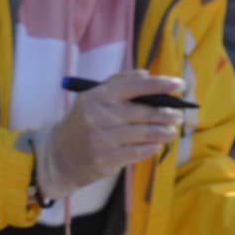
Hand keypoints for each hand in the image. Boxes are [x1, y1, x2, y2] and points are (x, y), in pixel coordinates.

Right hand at [32, 70, 185, 199]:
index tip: (178, 85)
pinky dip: (151, 148)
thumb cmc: (79, 125)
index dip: (158, 85)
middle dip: (166, 114)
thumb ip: (117, 84)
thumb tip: (147, 74)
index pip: (133, 87)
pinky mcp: (106, 159)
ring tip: (172, 131)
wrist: (56, 157)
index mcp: (95, 97)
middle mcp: (99, 116)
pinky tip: (156, 146)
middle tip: (178, 115)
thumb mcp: (90, 100)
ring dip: (163, 132)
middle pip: (143, 112)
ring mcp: (102, 139)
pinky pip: (138, 152)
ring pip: (144, 133)